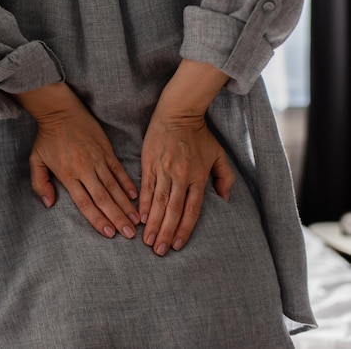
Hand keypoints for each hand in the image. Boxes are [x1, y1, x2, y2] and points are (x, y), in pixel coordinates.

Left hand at [14, 83, 139, 238]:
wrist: (60, 111)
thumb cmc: (47, 138)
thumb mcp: (35, 160)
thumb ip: (40, 183)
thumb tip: (48, 204)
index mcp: (68, 175)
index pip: (85, 202)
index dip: (97, 219)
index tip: (109, 233)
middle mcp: (85, 169)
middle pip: (103, 198)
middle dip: (117, 217)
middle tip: (130, 234)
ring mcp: (97, 159)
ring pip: (114, 186)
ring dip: (126, 204)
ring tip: (136, 220)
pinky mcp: (106, 150)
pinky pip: (119, 170)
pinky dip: (127, 183)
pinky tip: (136, 196)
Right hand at [138, 59, 234, 255]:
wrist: (177, 113)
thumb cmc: (199, 135)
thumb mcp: (218, 155)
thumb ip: (224, 178)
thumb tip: (225, 200)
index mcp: (198, 177)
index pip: (191, 210)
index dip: (184, 230)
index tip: (177, 246)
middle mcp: (181, 176)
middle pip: (173, 211)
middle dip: (166, 233)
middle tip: (159, 251)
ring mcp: (164, 170)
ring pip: (158, 203)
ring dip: (153, 224)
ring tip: (146, 241)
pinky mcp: (149, 163)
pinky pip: (146, 188)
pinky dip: (143, 204)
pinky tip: (140, 218)